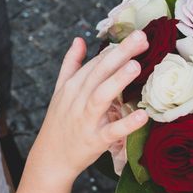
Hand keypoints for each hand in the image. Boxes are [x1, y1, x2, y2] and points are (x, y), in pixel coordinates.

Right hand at [32, 32, 149, 181]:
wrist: (50, 157)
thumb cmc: (59, 122)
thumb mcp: (60, 91)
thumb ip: (71, 64)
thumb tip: (79, 39)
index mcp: (71, 86)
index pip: (95, 63)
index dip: (114, 49)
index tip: (135, 34)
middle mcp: (77, 100)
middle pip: (98, 73)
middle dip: (119, 54)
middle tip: (141, 37)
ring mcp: (85, 120)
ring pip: (101, 96)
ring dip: (117, 80)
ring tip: (136, 65)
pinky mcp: (94, 141)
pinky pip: (111, 131)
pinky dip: (126, 124)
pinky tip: (142, 116)